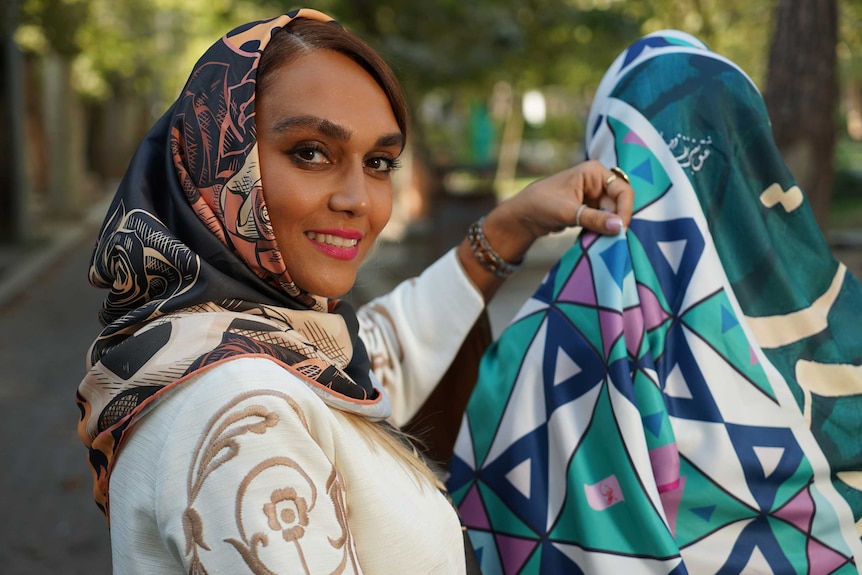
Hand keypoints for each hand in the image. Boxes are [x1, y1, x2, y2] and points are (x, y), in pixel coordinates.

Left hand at [481, 160, 633, 261]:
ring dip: (610, 227)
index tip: (621, 229)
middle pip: (619, 202)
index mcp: (594, 172)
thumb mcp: (569, 212)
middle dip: (617, 220)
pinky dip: (603, 229)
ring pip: (612, 213)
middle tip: (615, 240)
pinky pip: (603, 219)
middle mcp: (597, 181)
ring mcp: (593, 195)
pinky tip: (599, 239)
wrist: (522, 216)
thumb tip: (619, 227)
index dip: (625, 210)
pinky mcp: (588, 209)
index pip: (622, 190)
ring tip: (606, 241)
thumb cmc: (541, 205)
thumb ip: (594, 219)